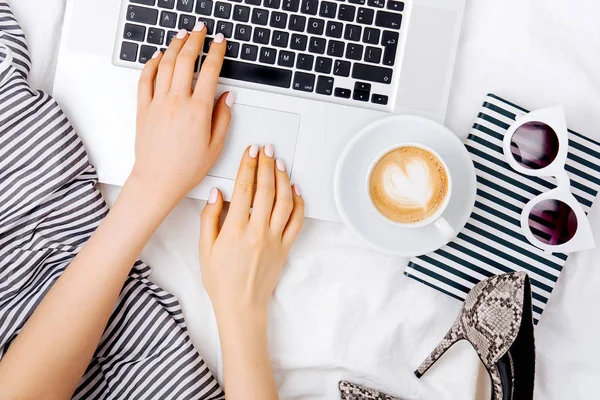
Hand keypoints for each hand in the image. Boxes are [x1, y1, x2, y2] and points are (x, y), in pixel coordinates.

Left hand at [133, 24, 232, 205]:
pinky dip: (151, 63)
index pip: (210, 71)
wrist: (157, 180)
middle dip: (195, 40)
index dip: (216, 52)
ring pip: (164, 64)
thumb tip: (227, 97)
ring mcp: (157, 103)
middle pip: (185, 60)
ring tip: (181, 36)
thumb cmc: (186, 168)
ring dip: (173, 45)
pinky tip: (157, 56)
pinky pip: (145, 79)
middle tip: (200, 30)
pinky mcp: (143, 108)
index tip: (220, 42)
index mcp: (198, 111)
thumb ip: (223, 118)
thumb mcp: (216, 146)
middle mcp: (176, 102)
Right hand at [199, 145, 303, 315]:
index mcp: (235, 230)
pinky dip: (299, 203)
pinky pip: (297, 221)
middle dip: (267, 165)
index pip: (244, 188)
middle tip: (267, 149)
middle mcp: (258, 231)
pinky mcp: (286, 247)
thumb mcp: (205, 249)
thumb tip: (217, 194)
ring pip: (284, 201)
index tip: (251, 151)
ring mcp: (275, 239)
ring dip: (283, 179)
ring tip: (280, 163)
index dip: (248, 166)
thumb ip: (209, 219)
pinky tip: (296, 190)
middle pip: (266, 189)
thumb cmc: (221, 281)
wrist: (242, 307)